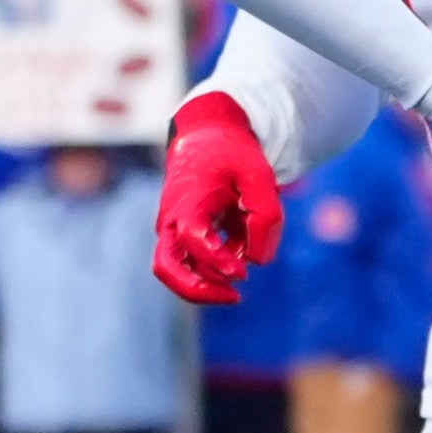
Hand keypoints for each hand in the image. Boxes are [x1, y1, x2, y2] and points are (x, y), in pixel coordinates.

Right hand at [152, 89, 282, 303]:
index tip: (244, 273)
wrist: (207, 136)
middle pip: (167, 268)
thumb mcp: (259, 175)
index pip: (194, 241)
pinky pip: (190, 262)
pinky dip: (212, 267)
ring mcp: (173, 229)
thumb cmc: (232, 155)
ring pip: (174, 270)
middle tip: (235, 296)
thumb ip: (264, 215)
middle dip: (199, 291)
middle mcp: (172, 219)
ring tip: (241, 274)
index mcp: (188, 201)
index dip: (218, 261)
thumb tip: (257, 261)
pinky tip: (239, 253)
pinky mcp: (181, 235)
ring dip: (207, 282)